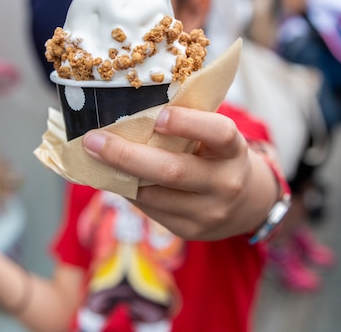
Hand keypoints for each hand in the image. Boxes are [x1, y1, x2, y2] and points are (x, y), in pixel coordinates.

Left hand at [82, 106, 273, 240]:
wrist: (247, 204)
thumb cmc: (219, 157)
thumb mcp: (215, 139)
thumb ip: (188, 125)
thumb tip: (130, 111)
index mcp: (234, 151)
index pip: (219, 133)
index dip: (188, 124)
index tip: (158, 116)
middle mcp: (225, 184)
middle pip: (172, 171)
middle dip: (126, 154)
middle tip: (93, 139)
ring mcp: (208, 213)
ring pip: (153, 194)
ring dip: (118, 174)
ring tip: (94, 156)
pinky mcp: (189, 230)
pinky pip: (150, 209)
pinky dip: (129, 191)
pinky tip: (115, 177)